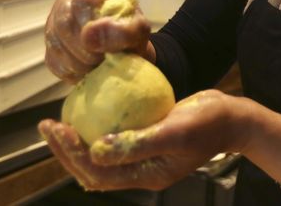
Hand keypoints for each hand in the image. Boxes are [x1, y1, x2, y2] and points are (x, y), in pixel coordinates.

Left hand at [38, 90, 246, 191]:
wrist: (233, 118)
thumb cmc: (208, 123)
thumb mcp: (175, 130)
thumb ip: (137, 143)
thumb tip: (96, 151)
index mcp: (146, 175)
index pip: (98, 172)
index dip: (72, 153)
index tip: (56, 128)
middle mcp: (141, 169)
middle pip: (93, 168)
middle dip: (66, 149)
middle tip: (47, 124)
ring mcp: (144, 155)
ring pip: (101, 155)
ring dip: (78, 141)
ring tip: (58, 121)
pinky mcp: (147, 138)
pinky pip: (115, 137)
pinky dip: (97, 127)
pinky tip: (88, 107)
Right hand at [44, 0, 153, 83]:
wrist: (126, 50)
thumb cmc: (132, 33)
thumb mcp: (138, 31)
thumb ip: (123, 30)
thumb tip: (90, 36)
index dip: (95, 26)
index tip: (108, 45)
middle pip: (64, 21)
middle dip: (86, 48)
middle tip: (104, 59)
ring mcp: (56, 16)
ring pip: (55, 40)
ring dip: (79, 61)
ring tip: (98, 65)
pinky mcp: (51, 41)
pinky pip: (53, 58)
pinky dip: (72, 70)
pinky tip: (87, 69)